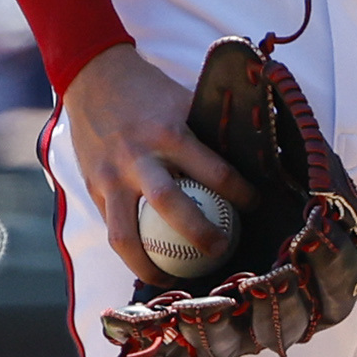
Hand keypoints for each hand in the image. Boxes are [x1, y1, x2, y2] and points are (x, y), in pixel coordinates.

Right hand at [62, 43, 251, 287]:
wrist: (92, 76)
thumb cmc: (151, 92)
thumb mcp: (185, 100)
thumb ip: (213, 129)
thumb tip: (264, 147)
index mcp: (170, 132)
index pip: (214, 170)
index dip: (240, 193)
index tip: (256, 205)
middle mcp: (138, 157)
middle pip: (169, 205)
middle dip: (198, 234)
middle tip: (221, 251)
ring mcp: (110, 176)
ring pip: (125, 233)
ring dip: (149, 265)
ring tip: (174, 281)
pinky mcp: (92, 188)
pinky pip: (111, 228)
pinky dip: (130, 251)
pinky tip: (148, 265)